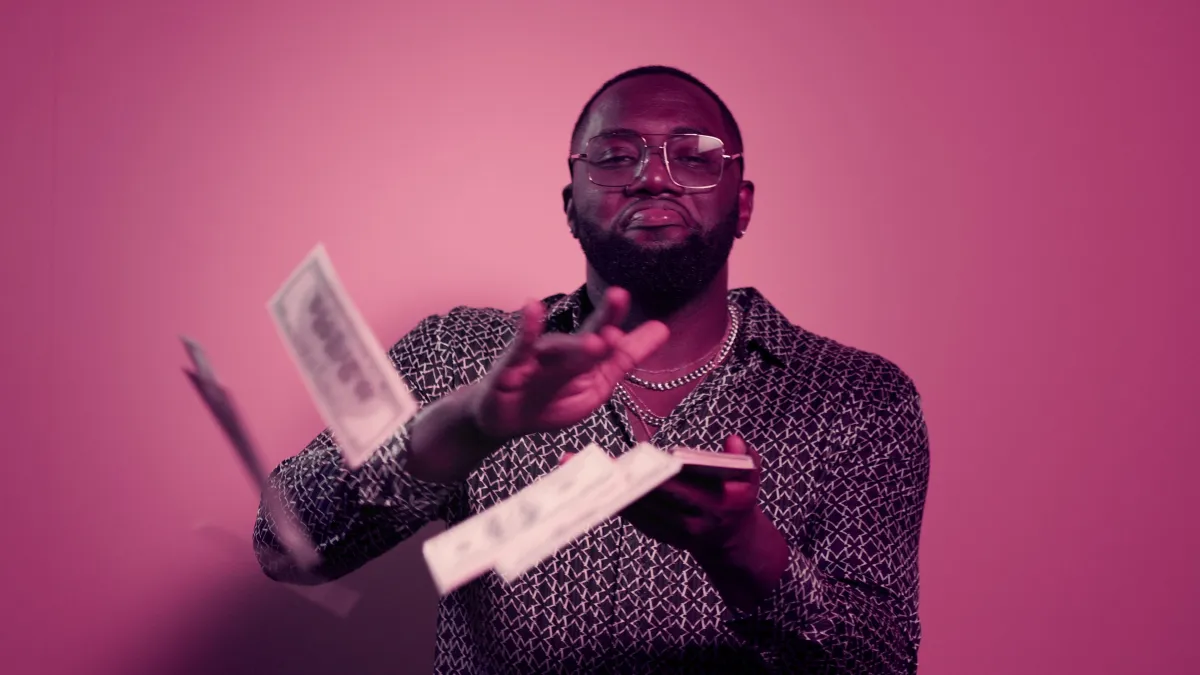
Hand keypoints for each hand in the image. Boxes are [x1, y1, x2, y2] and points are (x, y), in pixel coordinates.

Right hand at [471, 287, 668, 439]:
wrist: (505, 420)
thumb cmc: (551, 400)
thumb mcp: (595, 386)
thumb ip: (625, 358)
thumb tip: (662, 328)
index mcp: (585, 358)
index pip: (610, 340)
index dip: (633, 334)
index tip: (659, 326)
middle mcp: (563, 351)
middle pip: (586, 334)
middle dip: (604, 318)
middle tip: (620, 298)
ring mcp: (537, 357)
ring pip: (559, 349)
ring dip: (576, 345)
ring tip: (597, 341)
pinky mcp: (511, 367)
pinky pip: (521, 347)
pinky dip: (527, 329)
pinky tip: (532, 308)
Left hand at [561, 435, 789, 608]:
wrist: (733, 543)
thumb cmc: (740, 500)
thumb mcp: (752, 477)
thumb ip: (745, 459)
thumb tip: (732, 441)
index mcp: (713, 503)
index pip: (678, 486)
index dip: (654, 472)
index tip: (633, 457)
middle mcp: (688, 519)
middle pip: (645, 497)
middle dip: (615, 479)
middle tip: (585, 462)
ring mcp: (669, 529)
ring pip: (632, 508)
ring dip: (603, 489)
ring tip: (573, 468)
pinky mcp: (655, 531)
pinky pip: (629, 516)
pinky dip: (608, 500)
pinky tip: (586, 484)